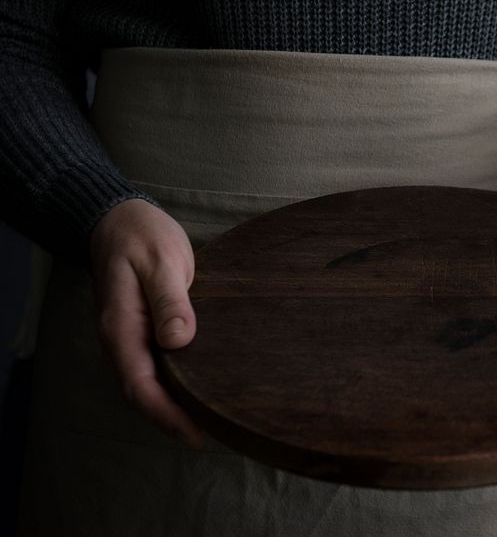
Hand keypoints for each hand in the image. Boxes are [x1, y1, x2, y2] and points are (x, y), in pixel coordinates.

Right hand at [90, 198, 203, 445]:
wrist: (122, 220)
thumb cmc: (142, 237)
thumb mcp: (160, 261)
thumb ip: (170, 299)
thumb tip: (178, 340)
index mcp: (121, 327)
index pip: (140, 384)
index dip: (166, 413)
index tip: (196, 432)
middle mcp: (123, 339)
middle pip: (145, 392)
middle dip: (175, 419)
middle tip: (217, 434)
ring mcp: (132, 336)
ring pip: (151, 382)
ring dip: (177, 404)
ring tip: (215, 420)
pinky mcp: (146, 330)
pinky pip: (158, 365)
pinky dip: (178, 383)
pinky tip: (204, 387)